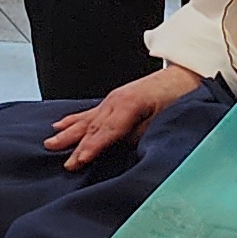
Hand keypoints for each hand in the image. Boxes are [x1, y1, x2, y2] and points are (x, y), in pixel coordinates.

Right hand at [45, 63, 199, 168]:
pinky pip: (90, 112)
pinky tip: (61, 123)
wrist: (185, 75)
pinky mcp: (113, 100)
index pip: (106, 131)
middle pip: (92, 127)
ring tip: (51, 143)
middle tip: (64, 161)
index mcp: (129, 105)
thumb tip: (126, 144)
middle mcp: (116, 101)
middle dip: (76, 145)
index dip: (92, 147)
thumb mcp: (165, 117)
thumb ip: (143, 132)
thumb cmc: (180, 97)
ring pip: (86, 119)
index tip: (79, 160)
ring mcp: (112, 99)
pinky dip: (74, 119)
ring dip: (68, 133)